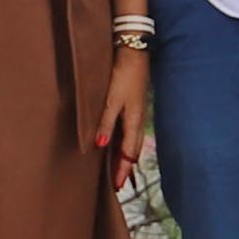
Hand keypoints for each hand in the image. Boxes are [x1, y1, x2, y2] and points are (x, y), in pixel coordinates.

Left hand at [96, 51, 151, 181]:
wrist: (133, 52)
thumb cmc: (123, 75)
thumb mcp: (112, 100)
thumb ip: (106, 123)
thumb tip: (100, 146)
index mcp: (134, 122)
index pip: (129, 153)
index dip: (123, 170)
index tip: (117, 186)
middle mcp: (137, 121)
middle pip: (132, 150)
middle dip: (125, 167)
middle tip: (118, 183)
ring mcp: (136, 113)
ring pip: (131, 142)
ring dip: (124, 156)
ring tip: (117, 169)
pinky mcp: (133, 106)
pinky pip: (129, 132)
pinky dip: (123, 143)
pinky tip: (116, 143)